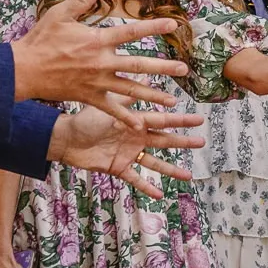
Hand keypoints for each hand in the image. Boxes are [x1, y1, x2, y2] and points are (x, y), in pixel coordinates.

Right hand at [10, 0, 189, 118]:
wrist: (23, 71)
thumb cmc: (41, 40)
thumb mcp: (61, 14)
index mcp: (98, 40)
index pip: (132, 32)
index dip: (153, 27)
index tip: (173, 25)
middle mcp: (102, 62)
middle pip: (139, 64)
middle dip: (163, 67)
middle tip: (184, 70)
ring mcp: (97, 82)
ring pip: (130, 89)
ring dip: (153, 95)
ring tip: (173, 101)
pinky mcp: (89, 97)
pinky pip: (111, 109)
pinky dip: (125, 118)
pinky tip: (141, 125)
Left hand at [45, 105, 205, 200]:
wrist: (66, 139)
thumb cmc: (86, 120)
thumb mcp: (110, 107)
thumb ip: (129, 95)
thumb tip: (145, 74)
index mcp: (136, 121)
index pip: (163, 120)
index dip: (181, 120)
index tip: (200, 119)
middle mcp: (136, 137)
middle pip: (164, 140)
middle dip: (183, 141)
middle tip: (202, 142)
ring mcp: (129, 154)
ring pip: (155, 161)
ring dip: (171, 169)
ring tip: (188, 175)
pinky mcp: (118, 168)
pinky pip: (136, 178)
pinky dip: (146, 186)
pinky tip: (159, 194)